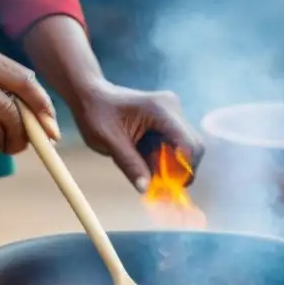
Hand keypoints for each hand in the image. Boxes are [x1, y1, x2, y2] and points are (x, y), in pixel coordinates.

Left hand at [73, 82, 203, 191]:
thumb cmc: (96, 114)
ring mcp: (172, 113)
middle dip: (179, 171)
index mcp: (160, 110)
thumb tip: (146, 189)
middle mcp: (172, 108)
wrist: (90, 95)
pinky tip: (145, 159)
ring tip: (145, 169)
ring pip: (185, 149)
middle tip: (158, 185)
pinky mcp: (168, 119)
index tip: (169, 187)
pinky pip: (175, 145)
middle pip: (193, 148)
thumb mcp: (109, 142)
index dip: (185, 171)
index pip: (189, 145)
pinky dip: (164, 159)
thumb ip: (130, 165)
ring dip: (170, 166)